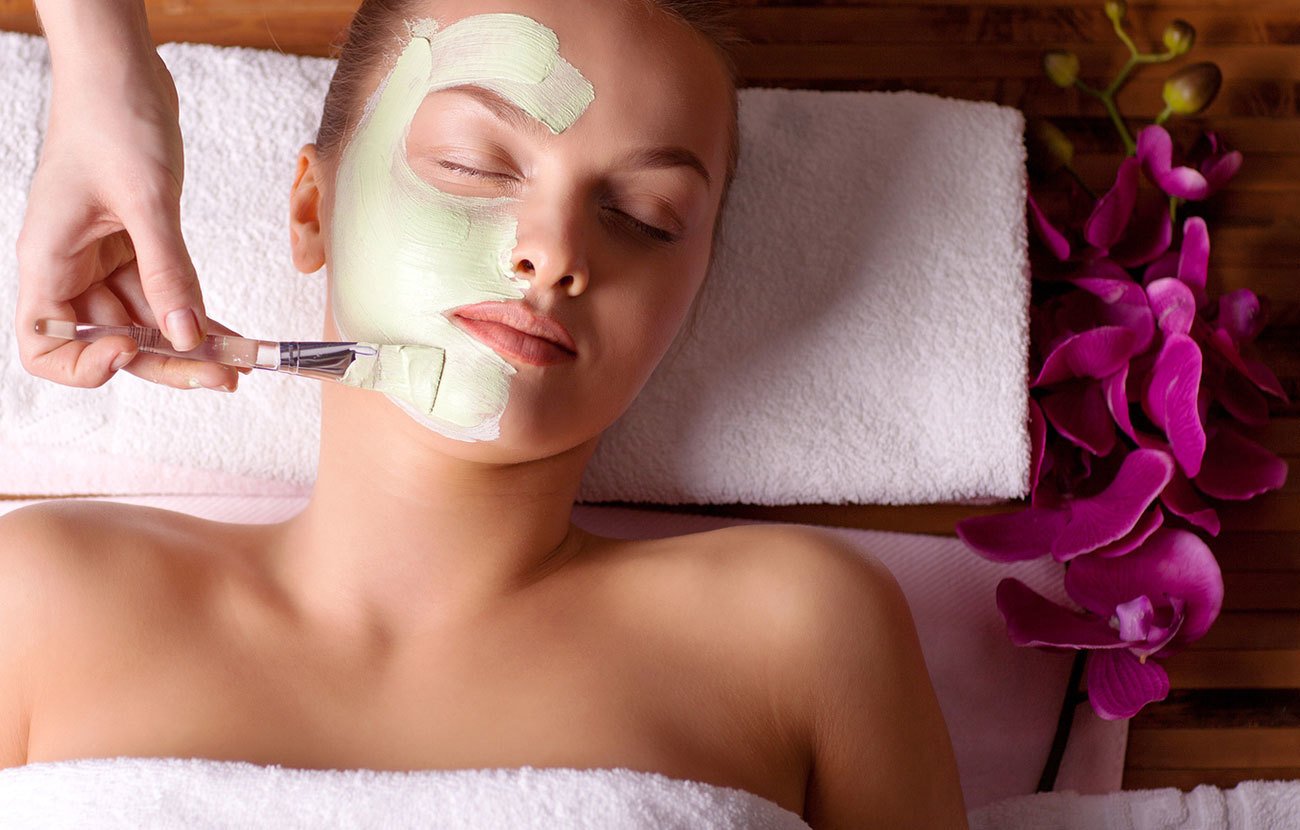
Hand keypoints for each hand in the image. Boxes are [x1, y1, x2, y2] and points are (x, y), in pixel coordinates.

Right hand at [15, 48, 242, 391]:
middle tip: (223, 377)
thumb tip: (187, 334)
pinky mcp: (137, 246)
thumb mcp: (145, 198)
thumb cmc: (113, 117)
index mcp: (49, 260)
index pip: (45, 345)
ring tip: (242, 364)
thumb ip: (166, 270)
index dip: (85, 364)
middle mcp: (72, 268)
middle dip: (167, 363)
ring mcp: (105, 260)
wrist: (122, 70)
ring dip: (193, 345)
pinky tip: (234, 337)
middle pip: (112, 342)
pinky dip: (199, 316)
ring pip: (147, 324)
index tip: (131, 350)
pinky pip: (167, 295)